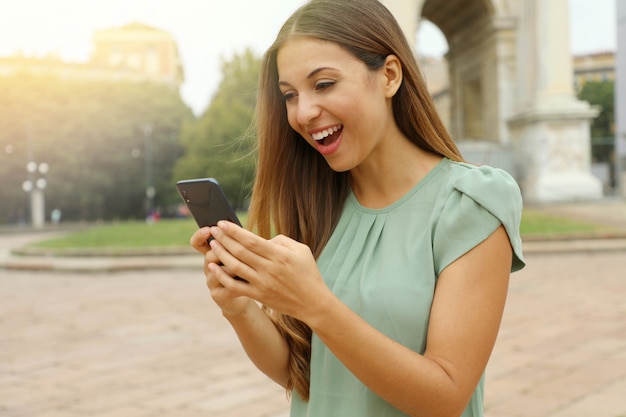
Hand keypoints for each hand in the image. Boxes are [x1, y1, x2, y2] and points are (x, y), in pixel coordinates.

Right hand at [190, 226, 250, 315]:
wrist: (248, 293)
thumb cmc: (246, 269)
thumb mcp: (241, 253)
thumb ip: (238, 242)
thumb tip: (240, 228)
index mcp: (212, 253)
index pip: (198, 243)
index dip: (200, 236)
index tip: (209, 229)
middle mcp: (209, 267)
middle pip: (209, 255)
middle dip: (223, 251)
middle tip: (236, 250)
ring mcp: (211, 282)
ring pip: (218, 271)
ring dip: (233, 267)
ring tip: (246, 266)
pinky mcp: (218, 295)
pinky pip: (227, 286)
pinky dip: (238, 282)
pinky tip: (247, 279)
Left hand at [207, 221, 330, 320]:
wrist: (313, 303)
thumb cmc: (308, 273)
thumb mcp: (301, 250)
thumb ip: (281, 240)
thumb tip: (262, 239)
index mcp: (279, 255)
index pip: (251, 240)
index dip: (234, 231)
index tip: (222, 223)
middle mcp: (269, 268)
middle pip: (240, 251)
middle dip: (224, 239)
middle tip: (213, 230)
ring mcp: (262, 283)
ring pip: (235, 267)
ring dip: (221, 254)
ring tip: (213, 245)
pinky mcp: (258, 295)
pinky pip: (235, 286)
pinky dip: (222, 277)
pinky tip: (213, 268)